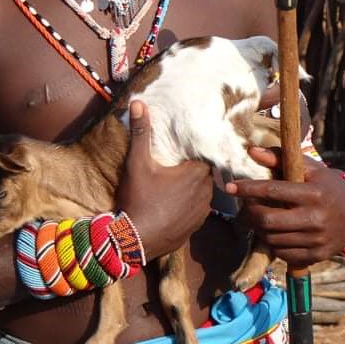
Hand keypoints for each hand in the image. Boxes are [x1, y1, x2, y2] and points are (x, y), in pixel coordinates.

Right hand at [115, 100, 212, 260]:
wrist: (135, 241)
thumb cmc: (139, 199)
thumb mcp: (138, 163)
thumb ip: (141, 133)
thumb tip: (138, 102)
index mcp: (196, 174)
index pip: (208, 153)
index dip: (200, 147)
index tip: (190, 143)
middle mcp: (206, 193)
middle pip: (206, 172)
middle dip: (195, 165)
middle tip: (180, 159)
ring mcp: (203, 212)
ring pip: (203, 191)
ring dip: (193, 185)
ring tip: (177, 180)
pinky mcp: (196, 227)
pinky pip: (198, 208)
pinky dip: (189, 203)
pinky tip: (174, 202)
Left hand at [226, 147, 344, 265]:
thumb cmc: (326, 185)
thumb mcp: (309, 168)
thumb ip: (279, 158)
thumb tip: (251, 151)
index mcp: (313, 194)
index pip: (272, 191)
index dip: (248, 189)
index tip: (229, 186)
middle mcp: (315, 219)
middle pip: (268, 220)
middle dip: (249, 212)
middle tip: (244, 206)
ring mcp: (316, 240)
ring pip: (271, 239)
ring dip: (258, 228)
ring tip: (257, 217)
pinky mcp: (316, 256)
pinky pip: (283, 254)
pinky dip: (271, 243)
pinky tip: (272, 232)